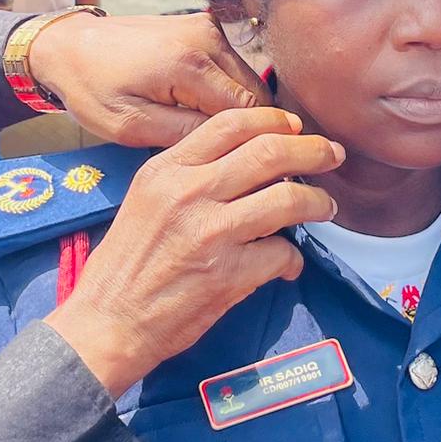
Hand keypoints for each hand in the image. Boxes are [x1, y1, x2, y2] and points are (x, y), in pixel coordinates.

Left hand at [27, 11, 269, 147]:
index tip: (247, 165)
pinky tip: (198, 106)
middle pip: (256, 93)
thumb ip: (188, 134)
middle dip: (248, 125)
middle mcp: (207, 38)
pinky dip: (224, 89)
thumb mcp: (133, 126)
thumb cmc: (93, 89)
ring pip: (248, 79)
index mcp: (190, 63)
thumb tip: (237, 145)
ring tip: (207, 130)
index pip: (251, 111)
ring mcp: (208, 27)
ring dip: (236, 108)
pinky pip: (231, 66)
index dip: (253, 141)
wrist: (70, 46)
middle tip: (227, 154)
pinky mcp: (204, 26)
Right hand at [47, 108, 341, 393]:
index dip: (274, 120)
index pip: (231, 123)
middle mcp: (189, 193)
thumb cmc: (127, 263)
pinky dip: (294, 260)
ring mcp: (210, 233)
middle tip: (332, 156)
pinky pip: (284, 253)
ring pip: (288, 198)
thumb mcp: (146, 199)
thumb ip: (190, 174)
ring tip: (325, 208)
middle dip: (312, 150)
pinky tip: (288, 265)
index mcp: (166, 169)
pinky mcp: (228, 274)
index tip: (296, 128)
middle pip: (270, 152)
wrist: (108, 321)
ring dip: (318, 202)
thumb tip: (250, 159)